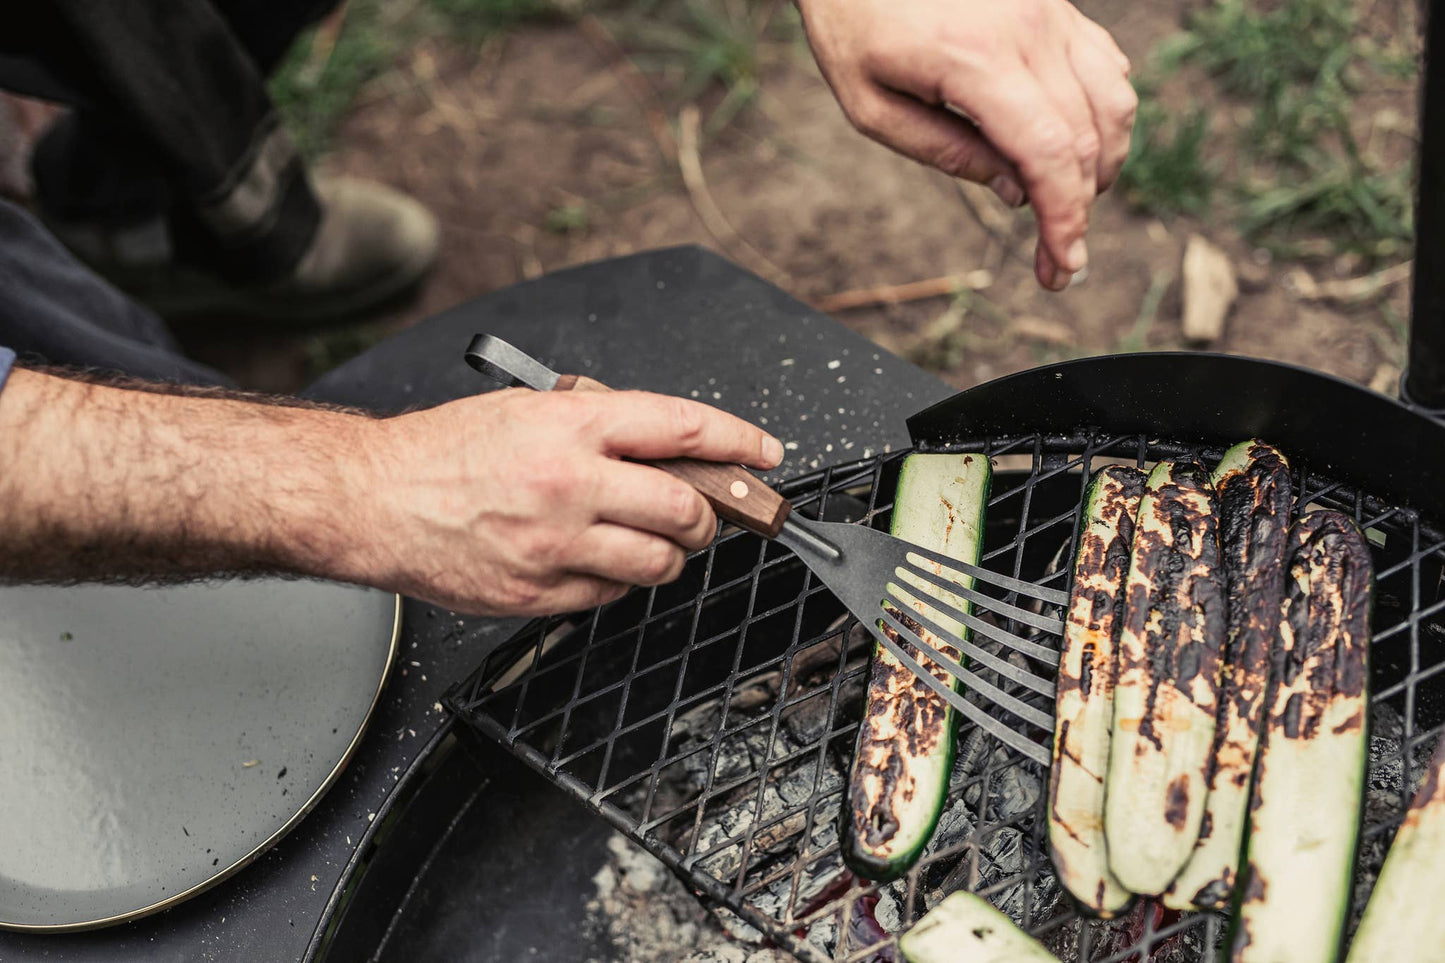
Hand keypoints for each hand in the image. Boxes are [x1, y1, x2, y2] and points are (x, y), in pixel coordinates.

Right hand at [358, 388, 784, 615]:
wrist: (374, 498)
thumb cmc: (444, 451)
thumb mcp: (527, 409)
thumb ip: (596, 425)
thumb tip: (665, 445)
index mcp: (571, 425)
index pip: (682, 426)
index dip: (737, 440)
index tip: (762, 453)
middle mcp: (570, 482)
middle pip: (684, 507)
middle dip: (709, 516)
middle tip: (703, 516)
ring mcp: (554, 543)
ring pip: (657, 564)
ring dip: (671, 555)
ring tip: (653, 543)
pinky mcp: (536, 592)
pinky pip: (610, 597)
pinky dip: (619, 584)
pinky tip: (598, 564)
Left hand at [798, 0, 1135, 290]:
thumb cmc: (852, 21)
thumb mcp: (871, 106)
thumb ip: (946, 152)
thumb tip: (1016, 193)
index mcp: (975, 58)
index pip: (1047, 153)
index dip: (1064, 219)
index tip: (1063, 268)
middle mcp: (1028, 29)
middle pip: (1086, 137)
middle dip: (1080, 210)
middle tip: (1060, 261)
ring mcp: (1050, 9)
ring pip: (1113, 100)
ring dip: (1102, 166)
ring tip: (1067, 205)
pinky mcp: (1056, 2)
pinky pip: (1106, 65)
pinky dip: (1104, 115)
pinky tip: (1075, 147)